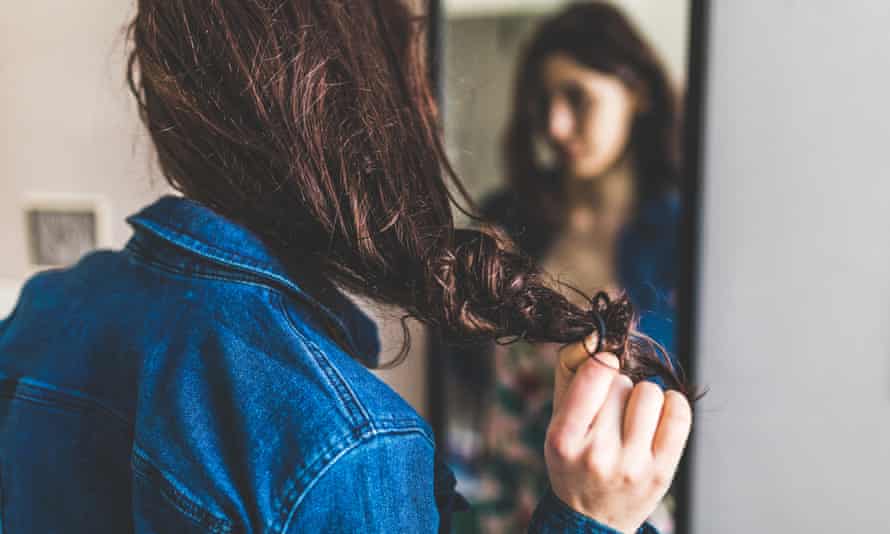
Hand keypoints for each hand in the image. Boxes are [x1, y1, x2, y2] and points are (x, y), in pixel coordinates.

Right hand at [544, 342, 691, 532]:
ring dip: (642, 397)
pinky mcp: (661, 472)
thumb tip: (594, 338)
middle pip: (620, 383)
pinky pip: (678, 414)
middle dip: (616, 388)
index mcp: (564, 439)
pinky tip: (660, 413)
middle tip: (609, 411)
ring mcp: (632, 465)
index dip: (603, 362)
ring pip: (649, 393)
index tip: (604, 368)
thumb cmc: (573, 463)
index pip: (596, 374)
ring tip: (632, 416)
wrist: (591, 519)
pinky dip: (672, 403)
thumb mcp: (556, 426)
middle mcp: (597, 454)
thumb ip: (570, 379)